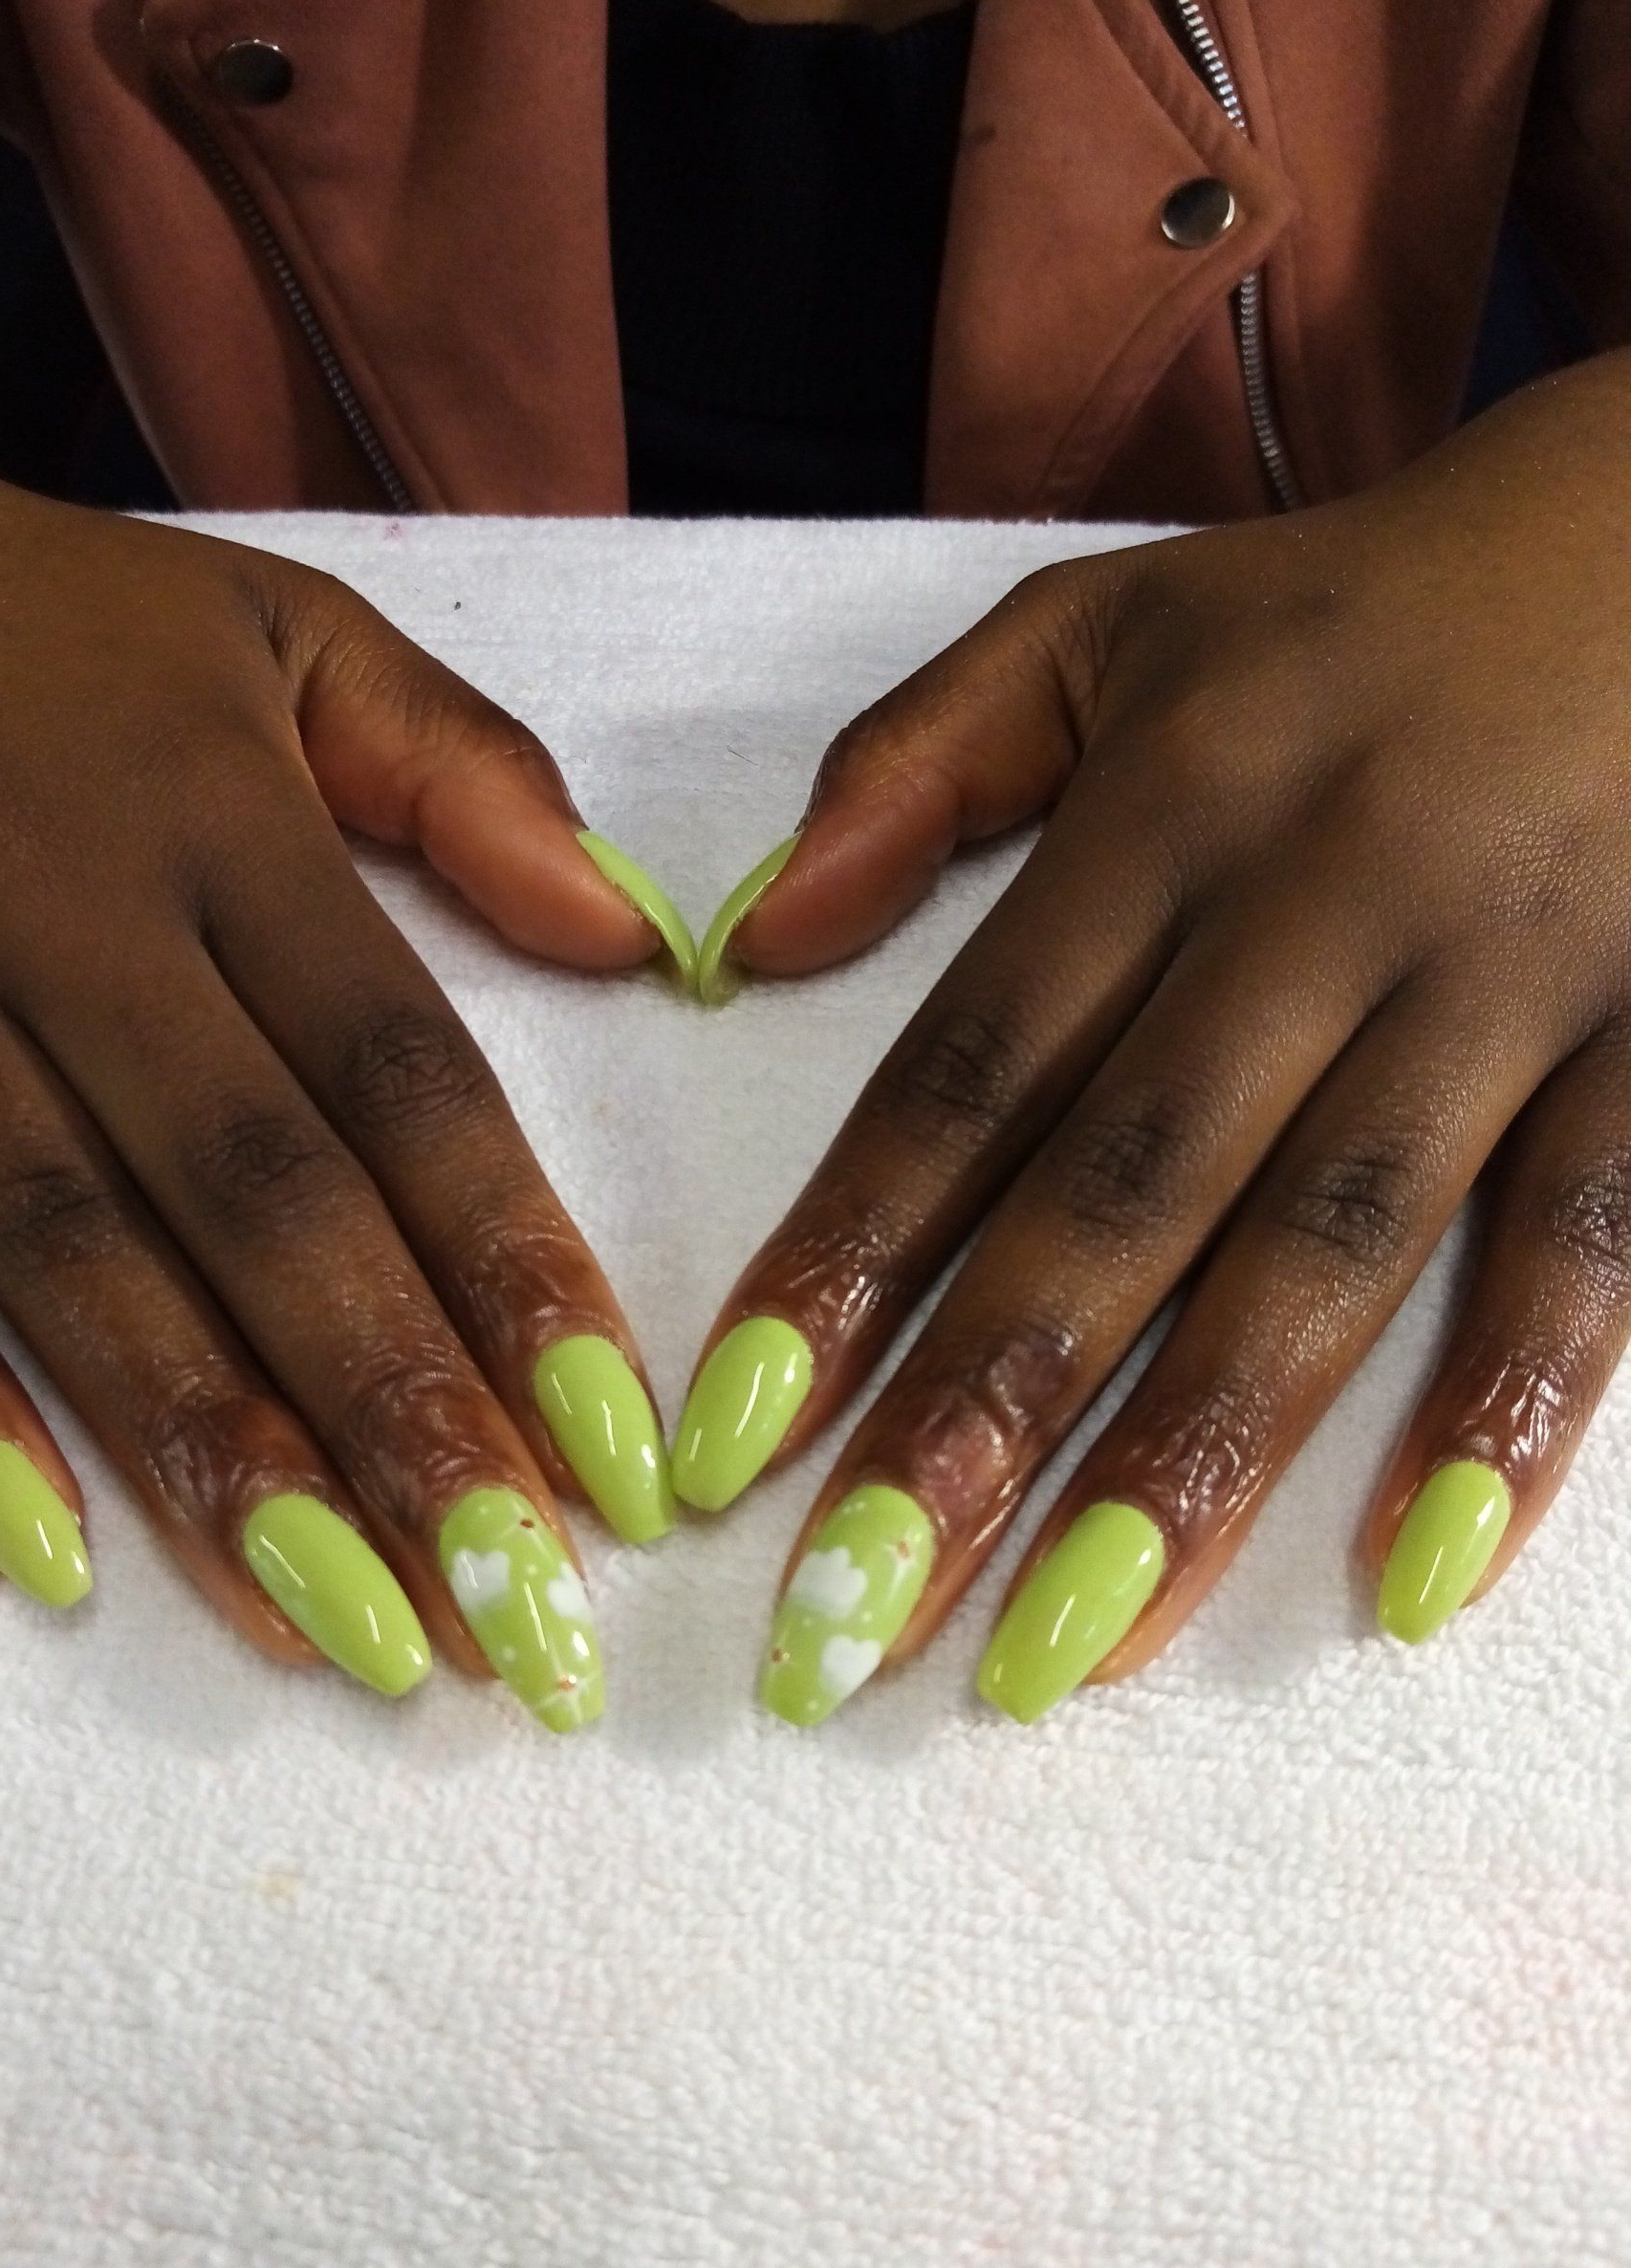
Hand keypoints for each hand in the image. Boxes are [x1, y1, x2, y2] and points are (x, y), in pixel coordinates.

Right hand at [0, 369, 690, 1729]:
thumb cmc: (44, 618)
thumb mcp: (279, 631)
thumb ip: (465, 772)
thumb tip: (642, 934)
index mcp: (220, 823)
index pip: (400, 1076)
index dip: (513, 1265)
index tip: (622, 1450)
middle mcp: (66, 922)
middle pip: (256, 1197)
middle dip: (394, 1412)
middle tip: (512, 1613)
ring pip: (65, 1254)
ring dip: (205, 1454)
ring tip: (339, 1635)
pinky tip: (42, 1551)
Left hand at [677, 352, 1630, 1725]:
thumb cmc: (1362, 610)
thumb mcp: (1118, 621)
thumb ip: (920, 762)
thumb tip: (742, 942)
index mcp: (1169, 804)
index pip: (969, 1067)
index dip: (841, 1258)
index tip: (727, 1440)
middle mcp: (1323, 899)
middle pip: (1120, 1190)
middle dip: (977, 1413)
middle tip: (848, 1625)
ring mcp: (1507, 974)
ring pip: (1329, 1245)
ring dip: (1191, 1459)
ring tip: (1061, 1653)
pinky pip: (1594, 1237)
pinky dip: (1512, 1402)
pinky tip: (1411, 1579)